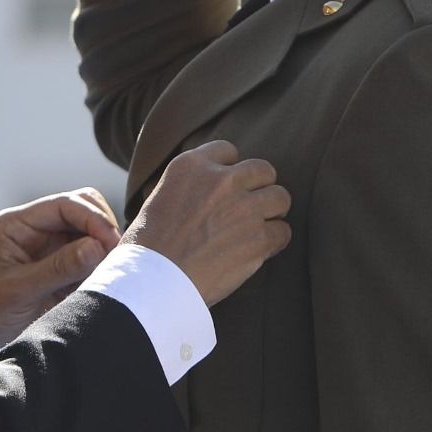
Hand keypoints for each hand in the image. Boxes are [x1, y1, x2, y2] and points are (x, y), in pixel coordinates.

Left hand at [0, 188, 121, 381]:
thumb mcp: (20, 292)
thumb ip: (59, 268)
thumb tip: (98, 246)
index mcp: (16, 225)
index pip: (64, 204)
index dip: (93, 218)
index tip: (111, 243)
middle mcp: (34, 230)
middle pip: (82, 210)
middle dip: (101, 229)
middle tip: (114, 259)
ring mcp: (47, 248)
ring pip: (89, 234)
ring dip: (103, 250)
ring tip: (108, 274)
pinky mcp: (58, 269)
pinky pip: (88, 258)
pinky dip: (98, 267)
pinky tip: (100, 283)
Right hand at [126, 139, 289, 305]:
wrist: (153, 281)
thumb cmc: (148, 246)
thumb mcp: (161, 197)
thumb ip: (191, 186)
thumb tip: (210, 192)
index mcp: (191, 165)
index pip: (228, 150)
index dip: (231, 170)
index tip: (228, 187)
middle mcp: (221, 180)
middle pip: (262, 169)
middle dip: (259, 187)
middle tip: (249, 208)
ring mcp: (243, 207)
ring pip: (280, 197)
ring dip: (272, 212)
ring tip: (259, 227)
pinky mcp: (258, 238)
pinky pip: (283, 232)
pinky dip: (274, 241)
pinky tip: (258, 250)